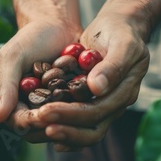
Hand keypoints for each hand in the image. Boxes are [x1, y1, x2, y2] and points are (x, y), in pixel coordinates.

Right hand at [0, 8, 80, 131]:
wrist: (58, 25)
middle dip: (53, 124)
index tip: (40, 115)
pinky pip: (79, 115)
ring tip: (80, 109)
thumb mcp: (13, 57)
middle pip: (42, 131)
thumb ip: (4, 85)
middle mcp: (34, 110)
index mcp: (14, 103)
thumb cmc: (30, 39)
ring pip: (63, 126)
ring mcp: (55, 108)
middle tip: (65, 113)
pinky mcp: (75, 104)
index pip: (19, 123)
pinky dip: (85, 112)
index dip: (29, 123)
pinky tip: (93, 104)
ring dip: (71, 121)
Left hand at [37, 10, 150, 150]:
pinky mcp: (90, 102)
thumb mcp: (123, 43)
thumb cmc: (121, 32)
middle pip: (91, 129)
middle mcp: (114, 105)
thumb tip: (96, 89)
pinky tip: (42, 128)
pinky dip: (62, 126)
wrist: (119, 28)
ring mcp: (103, 105)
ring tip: (35, 129)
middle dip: (63, 126)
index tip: (45, 112)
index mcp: (125, 93)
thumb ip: (112, 66)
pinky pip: (77, 122)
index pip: (98, 112)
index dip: (72, 115)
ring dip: (61, 132)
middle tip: (37, 120)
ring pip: (84, 131)